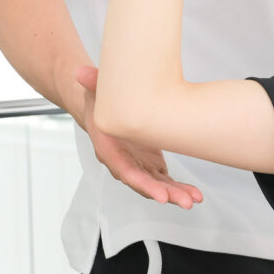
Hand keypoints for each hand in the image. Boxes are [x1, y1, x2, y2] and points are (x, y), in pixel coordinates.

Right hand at [72, 65, 204, 209]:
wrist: (101, 110)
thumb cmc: (98, 102)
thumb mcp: (95, 90)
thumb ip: (91, 82)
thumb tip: (79, 72)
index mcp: (109, 150)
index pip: (126, 172)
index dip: (143, 184)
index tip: (160, 195)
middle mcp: (123, 163)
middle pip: (144, 184)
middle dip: (165, 194)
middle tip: (184, 201)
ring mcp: (138, 165)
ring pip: (156, 185)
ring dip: (175, 194)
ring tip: (194, 199)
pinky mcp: (149, 163)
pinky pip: (164, 180)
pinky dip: (178, 188)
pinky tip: (194, 194)